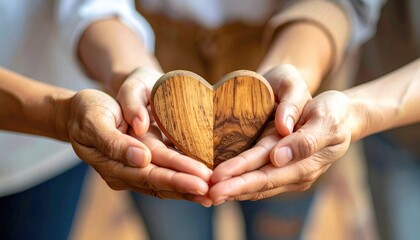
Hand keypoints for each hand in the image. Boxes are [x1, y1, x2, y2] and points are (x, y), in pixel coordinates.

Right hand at [66, 89, 211, 205]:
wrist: (80, 111)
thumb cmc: (86, 112)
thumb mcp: (94, 121)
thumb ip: (114, 142)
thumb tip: (142, 158)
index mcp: (113, 165)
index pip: (149, 175)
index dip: (175, 178)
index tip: (200, 181)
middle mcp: (125, 172)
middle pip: (160, 182)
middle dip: (188, 186)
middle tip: (214, 189)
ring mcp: (133, 170)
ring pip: (164, 182)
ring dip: (188, 188)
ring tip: (213, 192)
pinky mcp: (141, 163)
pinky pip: (163, 172)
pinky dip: (182, 177)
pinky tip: (200, 180)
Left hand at [209, 66, 351, 203]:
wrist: (340, 114)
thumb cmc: (334, 113)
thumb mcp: (326, 120)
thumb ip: (305, 140)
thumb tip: (278, 158)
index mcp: (305, 164)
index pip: (268, 174)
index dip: (242, 179)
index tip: (218, 180)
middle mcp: (295, 174)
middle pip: (258, 184)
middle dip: (231, 189)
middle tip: (206, 192)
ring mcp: (288, 173)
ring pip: (257, 186)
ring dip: (233, 190)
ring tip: (208, 192)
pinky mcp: (282, 167)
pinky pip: (259, 178)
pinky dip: (240, 183)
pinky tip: (224, 184)